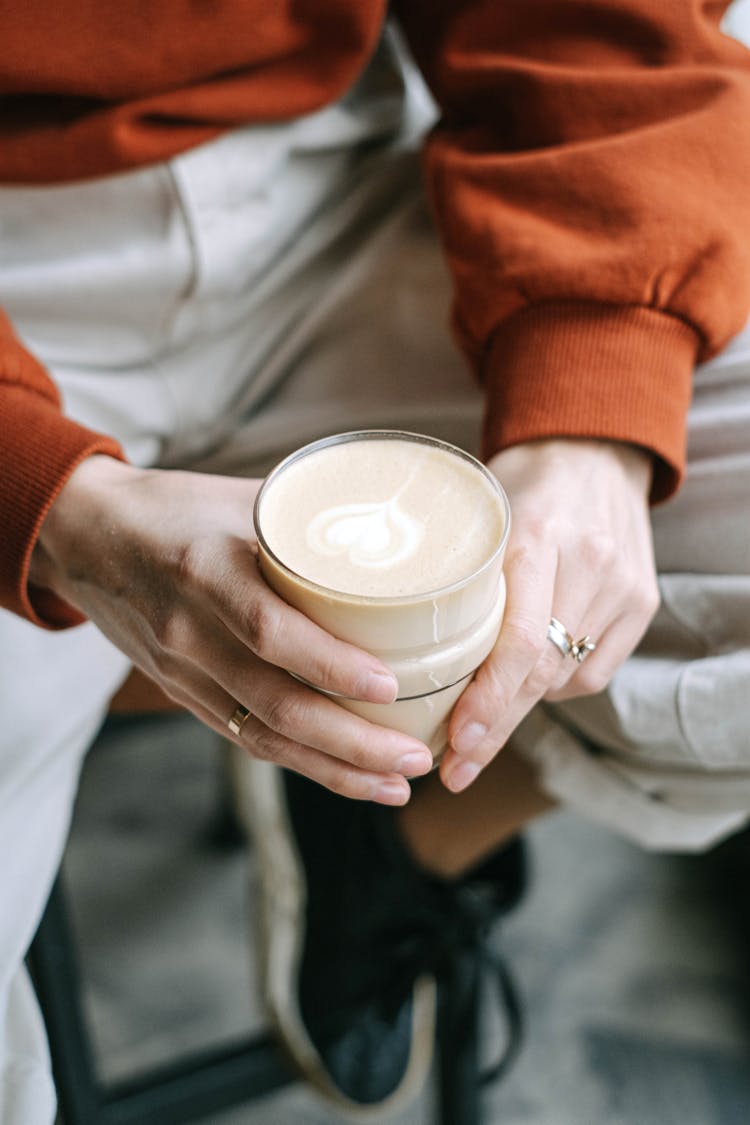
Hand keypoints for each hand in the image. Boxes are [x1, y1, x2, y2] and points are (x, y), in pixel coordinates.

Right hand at [31, 457, 433, 802]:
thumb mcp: (239, 497)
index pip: (269, 630)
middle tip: (417, 757)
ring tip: (397, 785)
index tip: (390, 684)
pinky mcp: (182, 693)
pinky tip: (347, 776)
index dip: (330, 664)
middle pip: (276, 704)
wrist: (82, 536)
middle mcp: (189, 631)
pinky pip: (244, 737)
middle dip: (352, 743)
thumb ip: (310, 518)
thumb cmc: (172, 509)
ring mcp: (182, 671)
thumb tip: (396, 528)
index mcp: (205, 570)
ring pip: (263, 736)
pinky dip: (300, 763)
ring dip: (335, 769)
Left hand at [439, 439, 659, 792]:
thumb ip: (456, 578)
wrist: (592, 447)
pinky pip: (593, 670)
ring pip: (565, 678)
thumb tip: (406, 656)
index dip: (488, 703)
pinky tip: (526, 683)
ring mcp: (622, 586)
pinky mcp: (642, 602)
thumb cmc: (518, 482)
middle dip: (493, 730)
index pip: (518, 643)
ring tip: (476, 735)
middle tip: (454, 771)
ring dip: (518, 712)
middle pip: (540, 672)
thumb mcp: (477, 516)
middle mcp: (588, 565)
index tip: (455, 745)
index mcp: (537, 538)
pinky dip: (555, 684)